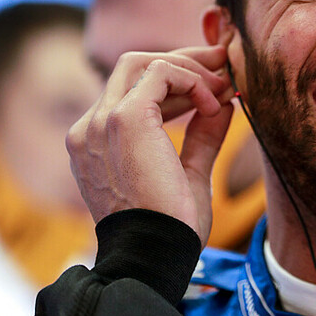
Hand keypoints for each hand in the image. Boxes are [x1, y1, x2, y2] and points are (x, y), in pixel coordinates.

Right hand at [66, 45, 234, 245]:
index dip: (176, 81)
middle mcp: (91, 128)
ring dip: (188, 68)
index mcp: (98, 143)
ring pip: (142, 63)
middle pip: (134, 67)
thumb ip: (201, 138)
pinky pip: (159, 73)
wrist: (156, 254)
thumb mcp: (190, 174)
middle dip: (183, 61)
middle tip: (222, 63)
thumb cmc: (171, 228)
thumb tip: (224, 108)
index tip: (215, 84)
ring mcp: (102, 121)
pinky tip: (211, 104)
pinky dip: (191, 80)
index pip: (132, 90)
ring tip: (223, 85)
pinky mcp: (124, 119)